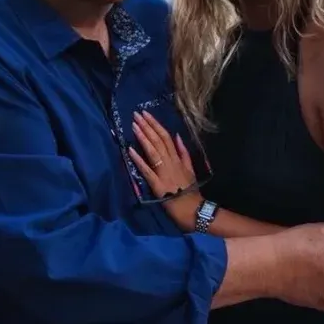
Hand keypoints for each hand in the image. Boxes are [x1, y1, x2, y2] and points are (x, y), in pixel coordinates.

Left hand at [129, 111, 200, 229]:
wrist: (193, 209)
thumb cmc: (191, 190)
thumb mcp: (190, 168)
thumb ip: (184, 152)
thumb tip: (177, 136)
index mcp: (178, 158)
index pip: (166, 136)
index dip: (155, 124)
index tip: (146, 114)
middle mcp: (171, 162)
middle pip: (158, 141)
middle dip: (146, 126)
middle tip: (136, 114)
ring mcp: (164, 173)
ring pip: (153, 151)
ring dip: (143, 138)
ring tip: (134, 126)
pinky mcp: (157, 185)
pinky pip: (147, 171)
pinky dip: (138, 160)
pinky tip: (130, 150)